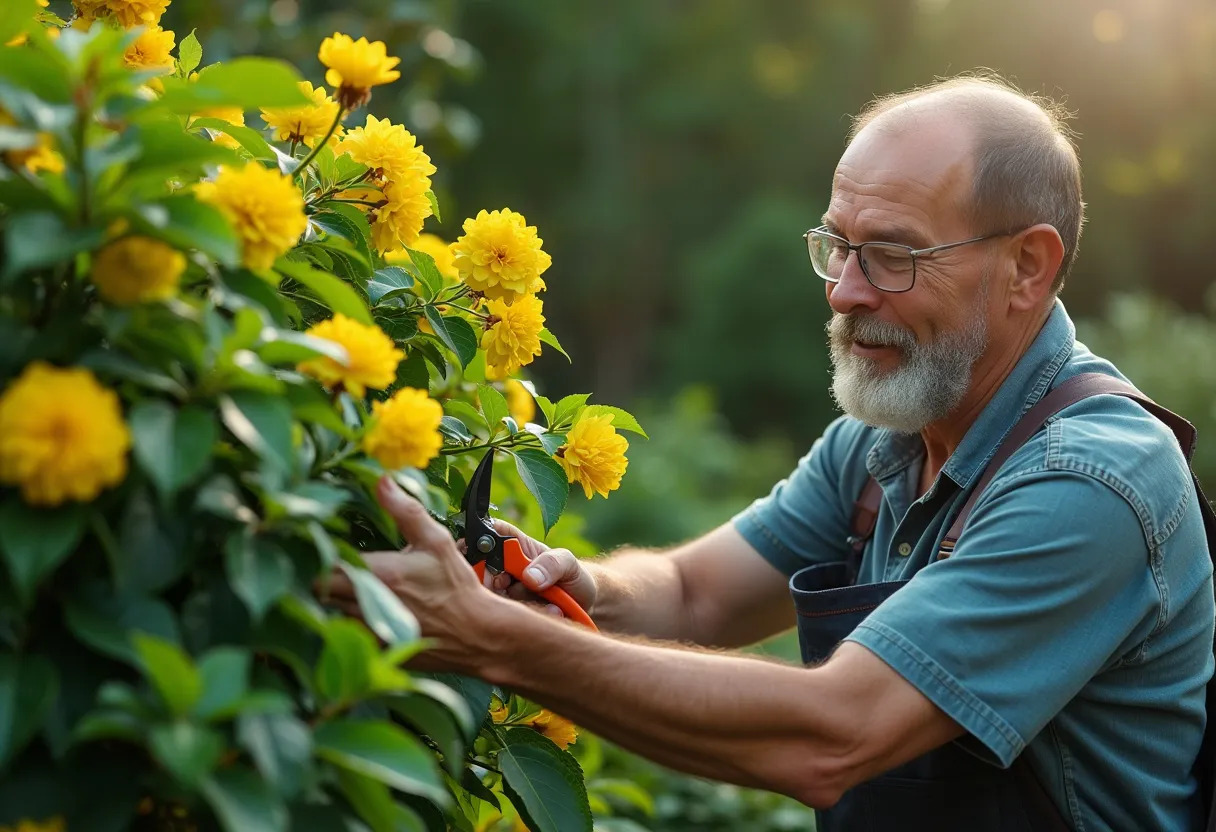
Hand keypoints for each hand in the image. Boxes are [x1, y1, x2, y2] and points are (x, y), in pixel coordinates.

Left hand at [321, 476, 501, 671]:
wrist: (475, 633)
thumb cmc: (456, 587)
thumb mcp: (436, 541)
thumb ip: (405, 510)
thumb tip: (382, 480)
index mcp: (378, 574)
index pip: (323, 564)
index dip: (317, 553)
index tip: (320, 543)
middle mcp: (366, 604)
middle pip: (317, 589)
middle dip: (320, 574)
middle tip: (329, 561)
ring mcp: (368, 630)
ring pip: (330, 611)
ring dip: (334, 597)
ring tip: (348, 583)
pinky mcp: (373, 647)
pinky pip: (346, 632)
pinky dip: (348, 618)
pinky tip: (365, 607)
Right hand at [470, 520, 597, 618]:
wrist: (583, 606)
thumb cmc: (573, 576)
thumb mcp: (568, 563)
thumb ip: (552, 564)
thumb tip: (529, 577)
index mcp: (514, 545)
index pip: (488, 534)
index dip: (479, 543)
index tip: (488, 560)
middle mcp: (503, 569)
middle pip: (478, 571)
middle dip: (495, 583)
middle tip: (516, 588)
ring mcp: (503, 593)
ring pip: (492, 598)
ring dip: (523, 604)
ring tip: (551, 602)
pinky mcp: (507, 615)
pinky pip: (506, 618)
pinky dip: (530, 618)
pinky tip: (552, 613)